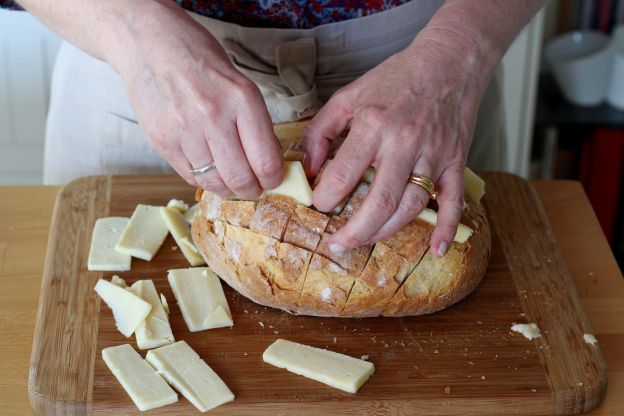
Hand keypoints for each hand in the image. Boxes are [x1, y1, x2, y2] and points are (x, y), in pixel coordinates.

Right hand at [112, 1, 282, 198]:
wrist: (149, 43)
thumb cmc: (200, 61)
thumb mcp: (241, 85)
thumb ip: (255, 123)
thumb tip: (268, 162)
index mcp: (242, 99)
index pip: (266, 161)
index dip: (274, 179)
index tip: (273, 179)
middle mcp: (213, 117)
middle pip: (241, 179)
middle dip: (252, 190)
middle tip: (254, 187)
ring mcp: (184, 131)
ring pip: (214, 183)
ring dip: (228, 189)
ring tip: (232, 181)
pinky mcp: (162, 142)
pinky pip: (190, 176)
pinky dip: (204, 179)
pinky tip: (210, 169)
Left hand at [304, 35, 489, 256]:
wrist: (449, 62)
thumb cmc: (395, 79)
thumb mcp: (348, 96)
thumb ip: (321, 130)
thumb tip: (309, 168)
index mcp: (373, 125)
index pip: (343, 175)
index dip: (324, 198)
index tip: (317, 205)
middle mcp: (404, 143)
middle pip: (379, 202)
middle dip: (354, 232)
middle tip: (336, 245)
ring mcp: (433, 156)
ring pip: (411, 206)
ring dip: (386, 232)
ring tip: (364, 241)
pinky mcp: (455, 162)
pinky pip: (453, 200)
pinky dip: (446, 228)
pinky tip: (437, 250)